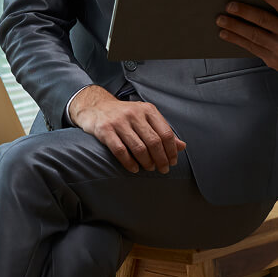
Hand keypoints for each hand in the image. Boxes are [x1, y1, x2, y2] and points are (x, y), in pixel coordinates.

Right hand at [69, 85, 185, 173]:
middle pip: (154, 142)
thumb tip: (181, 146)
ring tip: (149, 168)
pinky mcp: (105, 130)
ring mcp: (119, 121)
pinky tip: (134, 168)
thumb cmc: (124, 115)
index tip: (173, 161)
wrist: (95, 107)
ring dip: (147, 162)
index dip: (171, 150)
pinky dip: (130, 163)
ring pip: (139, 148)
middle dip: (161, 159)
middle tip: (163, 169)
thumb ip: (162, 131)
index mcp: (147, 110)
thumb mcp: (145, 117)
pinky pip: (120, 151)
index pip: (165, 133)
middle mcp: (134, 113)